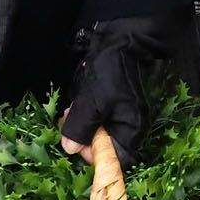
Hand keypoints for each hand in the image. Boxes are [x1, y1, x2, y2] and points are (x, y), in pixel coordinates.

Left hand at [60, 8, 191, 171]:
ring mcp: (122, 115)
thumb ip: (81, 128)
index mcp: (132, 129)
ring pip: (99, 132)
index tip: (76, 145)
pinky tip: (76, 106)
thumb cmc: (112, 71)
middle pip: (105, 146)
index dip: (95, 157)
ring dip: (81, 126)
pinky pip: (99, 119)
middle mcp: (130, 125)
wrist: (122, 40)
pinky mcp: (114, 105)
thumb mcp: (93, 102)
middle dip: (83, 138)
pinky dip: (86, 115)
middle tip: (67, 125)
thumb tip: (70, 149)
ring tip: (69, 112)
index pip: (117, 159)